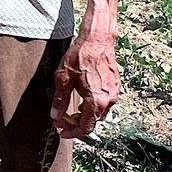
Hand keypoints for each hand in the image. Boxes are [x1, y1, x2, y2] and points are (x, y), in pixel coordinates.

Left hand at [53, 20, 121, 138]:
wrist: (97, 39)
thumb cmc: (80, 56)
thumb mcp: (63, 78)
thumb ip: (59, 100)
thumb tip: (55, 115)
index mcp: (96, 101)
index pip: (85, 127)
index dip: (72, 132)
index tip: (62, 132)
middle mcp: (108, 100)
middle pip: (93, 121)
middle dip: (77, 123)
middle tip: (62, 120)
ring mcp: (114, 93)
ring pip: (99, 112)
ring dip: (85, 115)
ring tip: (71, 110)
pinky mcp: (115, 86)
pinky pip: (104, 102)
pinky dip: (92, 105)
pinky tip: (82, 99)